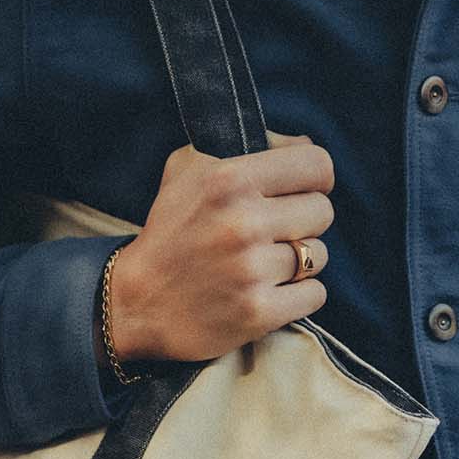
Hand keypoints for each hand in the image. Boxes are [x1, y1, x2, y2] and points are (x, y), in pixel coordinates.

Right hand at [105, 131, 333, 364]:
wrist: (136, 303)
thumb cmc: (169, 231)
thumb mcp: (188, 170)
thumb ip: (245, 146)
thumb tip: (302, 146)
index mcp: (229, 180)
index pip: (317, 165)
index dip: (315, 178)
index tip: (302, 191)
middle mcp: (242, 223)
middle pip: (322, 211)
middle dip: (304, 221)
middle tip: (274, 231)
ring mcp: (251, 271)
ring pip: (318, 255)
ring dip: (299, 261)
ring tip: (265, 263)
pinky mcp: (258, 313)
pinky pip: (314, 294)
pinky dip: (299, 295)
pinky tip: (270, 290)